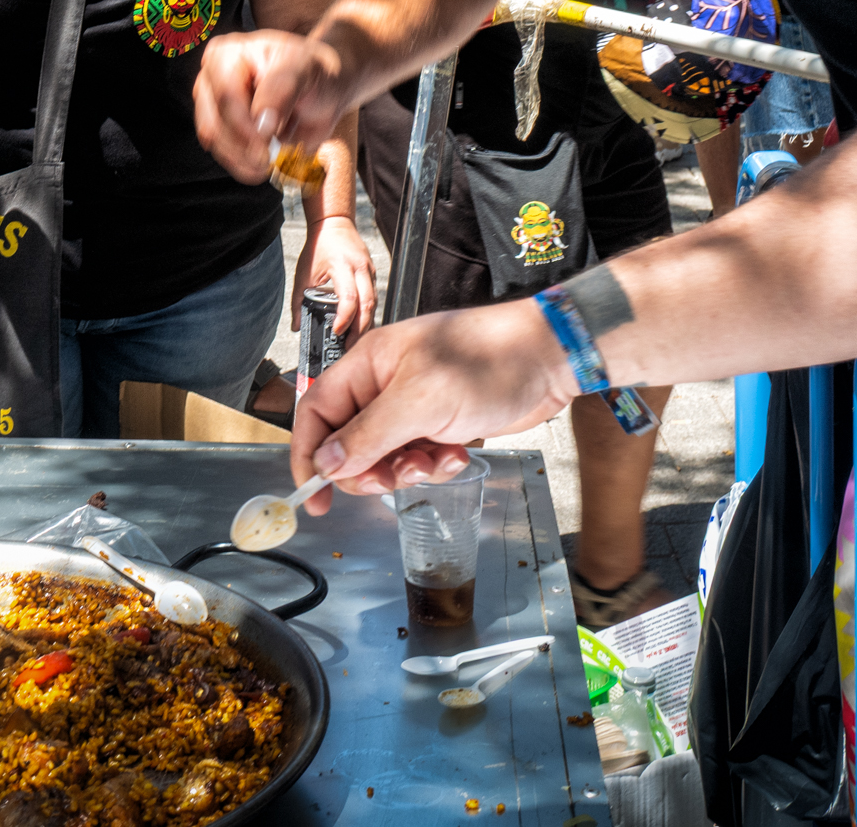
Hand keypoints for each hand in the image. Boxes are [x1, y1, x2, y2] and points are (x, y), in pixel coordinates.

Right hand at [194, 28, 351, 183]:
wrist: (322, 93)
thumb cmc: (312, 73)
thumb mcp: (304, 70)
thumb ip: (281, 90)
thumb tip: (261, 123)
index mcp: (227, 55)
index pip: (226, 94)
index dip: (244, 124)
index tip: (267, 142)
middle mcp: (212, 80)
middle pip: (215, 122)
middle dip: (244, 146)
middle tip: (271, 157)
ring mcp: (213, 107)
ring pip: (216, 142)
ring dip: (243, 159)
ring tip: (271, 159)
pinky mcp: (220, 131)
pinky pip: (224, 155)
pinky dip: (244, 165)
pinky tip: (264, 163)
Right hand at [290, 301, 573, 505]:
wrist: (548, 360)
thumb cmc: (487, 360)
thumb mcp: (421, 402)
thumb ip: (368, 434)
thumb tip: (326, 463)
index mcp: (368, 365)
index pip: (317, 411)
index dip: (309, 454)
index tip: (314, 495)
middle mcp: (384, 385)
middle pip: (349, 442)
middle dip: (369, 469)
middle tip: (393, 480)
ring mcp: (414, 405)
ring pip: (386, 456)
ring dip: (409, 469)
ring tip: (437, 460)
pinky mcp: (440, 423)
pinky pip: (419, 457)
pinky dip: (436, 465)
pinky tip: (458, 453)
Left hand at [293, 213, 376, 336]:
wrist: (334, 223)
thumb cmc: (319, 245)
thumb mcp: (304, 273)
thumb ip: (298, 301)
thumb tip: (296, 325)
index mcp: (342, 266)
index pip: (349, 298)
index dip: (345, 318)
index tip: (337, 332)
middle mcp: (360, 269)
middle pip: (368, 305)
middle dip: (360, 329)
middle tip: (349, 345)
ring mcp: (369, 270)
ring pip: (374, 303)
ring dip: (365, 323)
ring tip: (353, 339)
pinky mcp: (372, 273)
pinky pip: (373, 297)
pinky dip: (367, 312)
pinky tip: (358, 324)